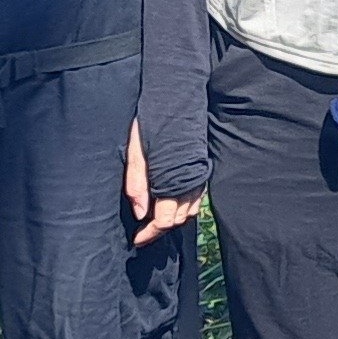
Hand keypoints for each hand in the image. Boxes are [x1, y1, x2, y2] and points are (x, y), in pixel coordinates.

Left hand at [123, 124, 200, 247]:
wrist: (176, 98)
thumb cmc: (151, 122)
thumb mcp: (136, 152)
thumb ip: (137, 184)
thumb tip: (140, 214)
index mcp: (173, 181)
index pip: (165, 221)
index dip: (150, 234)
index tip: (136, 240)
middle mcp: (190, 183)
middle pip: (177, 220)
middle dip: (159, 230)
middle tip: (141, 233)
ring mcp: (198, 178)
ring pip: (188, 212)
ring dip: (171, 221)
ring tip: (152, 222)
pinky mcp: (201, 171)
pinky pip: (194, 200)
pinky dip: (182, 209)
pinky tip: (168, 205)